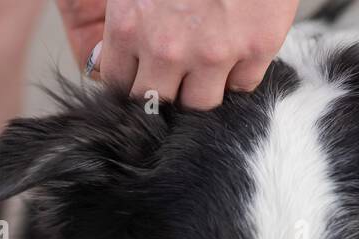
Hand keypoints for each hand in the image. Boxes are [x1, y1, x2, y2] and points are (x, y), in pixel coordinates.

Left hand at [56, 0, 300, 109]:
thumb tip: (103, 51)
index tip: (140, 73)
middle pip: (156, 101)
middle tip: (173, 73)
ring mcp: (214, 53)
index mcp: (129, 25)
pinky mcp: (255, 48)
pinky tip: (235, 50)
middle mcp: (167, 48)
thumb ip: (121, 14)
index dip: (131, 78)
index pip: (118, 82)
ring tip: (205, 63)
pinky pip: (242, 85)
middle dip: (163, 89)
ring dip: (201, 87)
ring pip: (200, 104)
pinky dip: (238, 74)